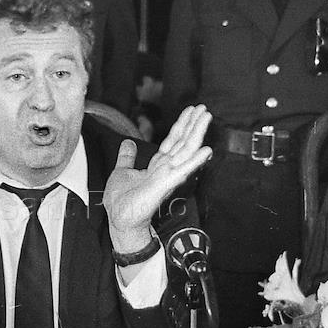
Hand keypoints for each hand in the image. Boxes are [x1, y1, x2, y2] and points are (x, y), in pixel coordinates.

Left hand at [103, 105, 211, 252]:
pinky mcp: (164, 187)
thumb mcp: (122, 172)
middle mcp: (165, 169)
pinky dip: (194, 161)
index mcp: (157, 166)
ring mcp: (167, 177)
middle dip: (194, 124)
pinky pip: (182, 171)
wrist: (119, 219)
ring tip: (207, 118)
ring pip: (186, 151)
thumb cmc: (122, 201)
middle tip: (204, 108)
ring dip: (197, 134)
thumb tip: (127, 143)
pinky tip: (206, 151)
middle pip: (183, 142)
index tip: (191, 111)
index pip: (173, 141)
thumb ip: (127, 158)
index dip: (182, 125)